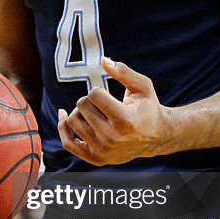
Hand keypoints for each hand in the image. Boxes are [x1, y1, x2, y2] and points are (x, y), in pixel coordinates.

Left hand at [57, 57, 171, 165]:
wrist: (156, 137)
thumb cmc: (148, 107)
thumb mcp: (142, 86)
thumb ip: (123, 72)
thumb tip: (103, 59)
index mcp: (124, 120)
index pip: (93, 94)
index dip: (98, 90)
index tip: (109, 96)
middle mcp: (112, 138)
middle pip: (81, 106)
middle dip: (90, 100)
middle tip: (103, 105)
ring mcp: (102, 151)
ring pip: (72, 121)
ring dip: (80, 112)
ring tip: (94, 112)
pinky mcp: (95, 159)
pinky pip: (68, 142)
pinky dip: (63, 127)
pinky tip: (64, 115)